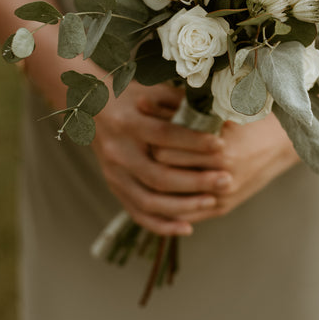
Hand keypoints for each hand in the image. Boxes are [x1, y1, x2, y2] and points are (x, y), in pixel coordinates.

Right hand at [91, 81, 231, 235]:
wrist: (92, 108)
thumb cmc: (132, 96)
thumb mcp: (154, 92)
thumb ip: (182, 103)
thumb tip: (218, 114)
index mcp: (128, 122)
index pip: (164, 135)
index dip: (193, 142)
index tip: (221, 145)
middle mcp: (118, 151)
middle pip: (158, 175)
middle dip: (195, 181)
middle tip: (226, 180)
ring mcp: (114, 173)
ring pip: (148, 200)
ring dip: (182, 206)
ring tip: (212, 201)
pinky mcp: (114, 187)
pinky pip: (137, 213)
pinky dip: (162, 224)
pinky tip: (187, 227)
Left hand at [151, 112, 299, 223]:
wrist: (282, 143)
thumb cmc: (251, 120)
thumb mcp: (222, 110)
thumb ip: (187, 109)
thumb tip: (144, 99)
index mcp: (220, 148)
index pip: (167, 149)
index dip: (149, 137)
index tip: (138, 125)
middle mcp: (221, 175)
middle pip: (167, 172)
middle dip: (148, 160)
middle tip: (134, 146)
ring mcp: (222, 196)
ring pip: (173, 199)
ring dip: (155, 184)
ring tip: (140, 167)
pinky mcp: (223, 208)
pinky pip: (186, 215)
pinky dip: (169, 207)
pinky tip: (154, 193)